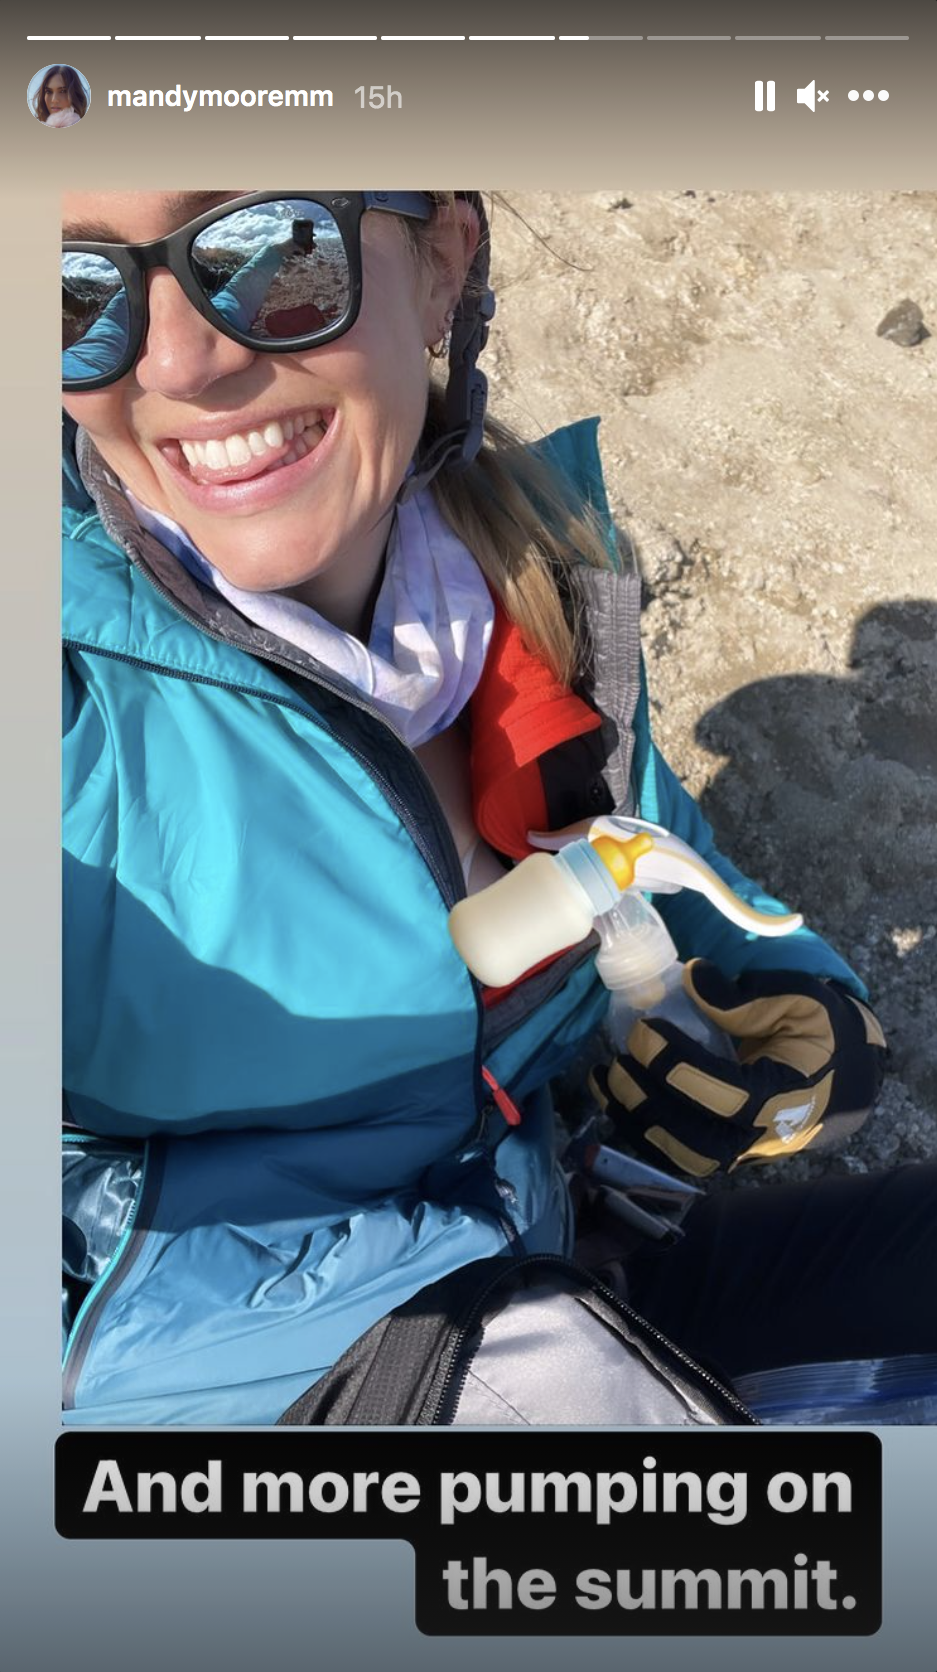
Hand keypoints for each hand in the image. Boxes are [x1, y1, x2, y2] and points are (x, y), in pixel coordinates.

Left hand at [588, 960, 887, 1176]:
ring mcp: (746, 1151)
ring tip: (602, 1080)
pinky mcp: (729, 1152)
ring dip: (635, 1123)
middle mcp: (766, 1134)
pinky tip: (614, 1100)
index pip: (727, 1094)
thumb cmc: (822, 1030)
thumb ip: (745, 997)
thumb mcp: (799, 1000)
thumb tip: (691, 980)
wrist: (848, 1072)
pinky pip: (680, 1155)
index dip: (679, 1068)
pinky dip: (642, 1132)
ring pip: (683, 1157)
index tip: (645, 1032)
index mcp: (790, 1093)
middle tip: (617, 1061)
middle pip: (697, 1140)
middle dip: (648, 1102)